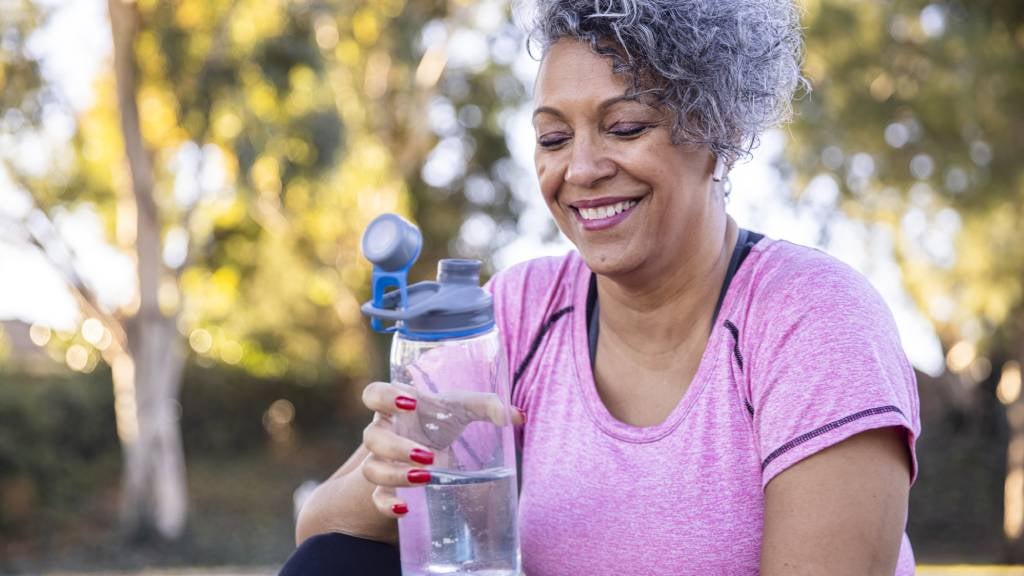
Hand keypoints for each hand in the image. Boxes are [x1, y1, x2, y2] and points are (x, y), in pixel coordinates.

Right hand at [359, 381, 523, 518]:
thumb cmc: (441, 420)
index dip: (384, 397)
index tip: (411, 404)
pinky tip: (405, 509)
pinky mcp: (385, 487)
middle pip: (371, 437)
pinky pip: (377, 498)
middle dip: (397, 447)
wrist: (425, 448)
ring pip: (372, 469)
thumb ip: (488, 406)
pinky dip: (387, 505)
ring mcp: (380, 460)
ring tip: (425, 478)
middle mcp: (383, 432)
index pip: (373, 394)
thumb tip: (518, 416)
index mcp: (396, 406)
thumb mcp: (461, 409)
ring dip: (396, 474)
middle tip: (428, 456)